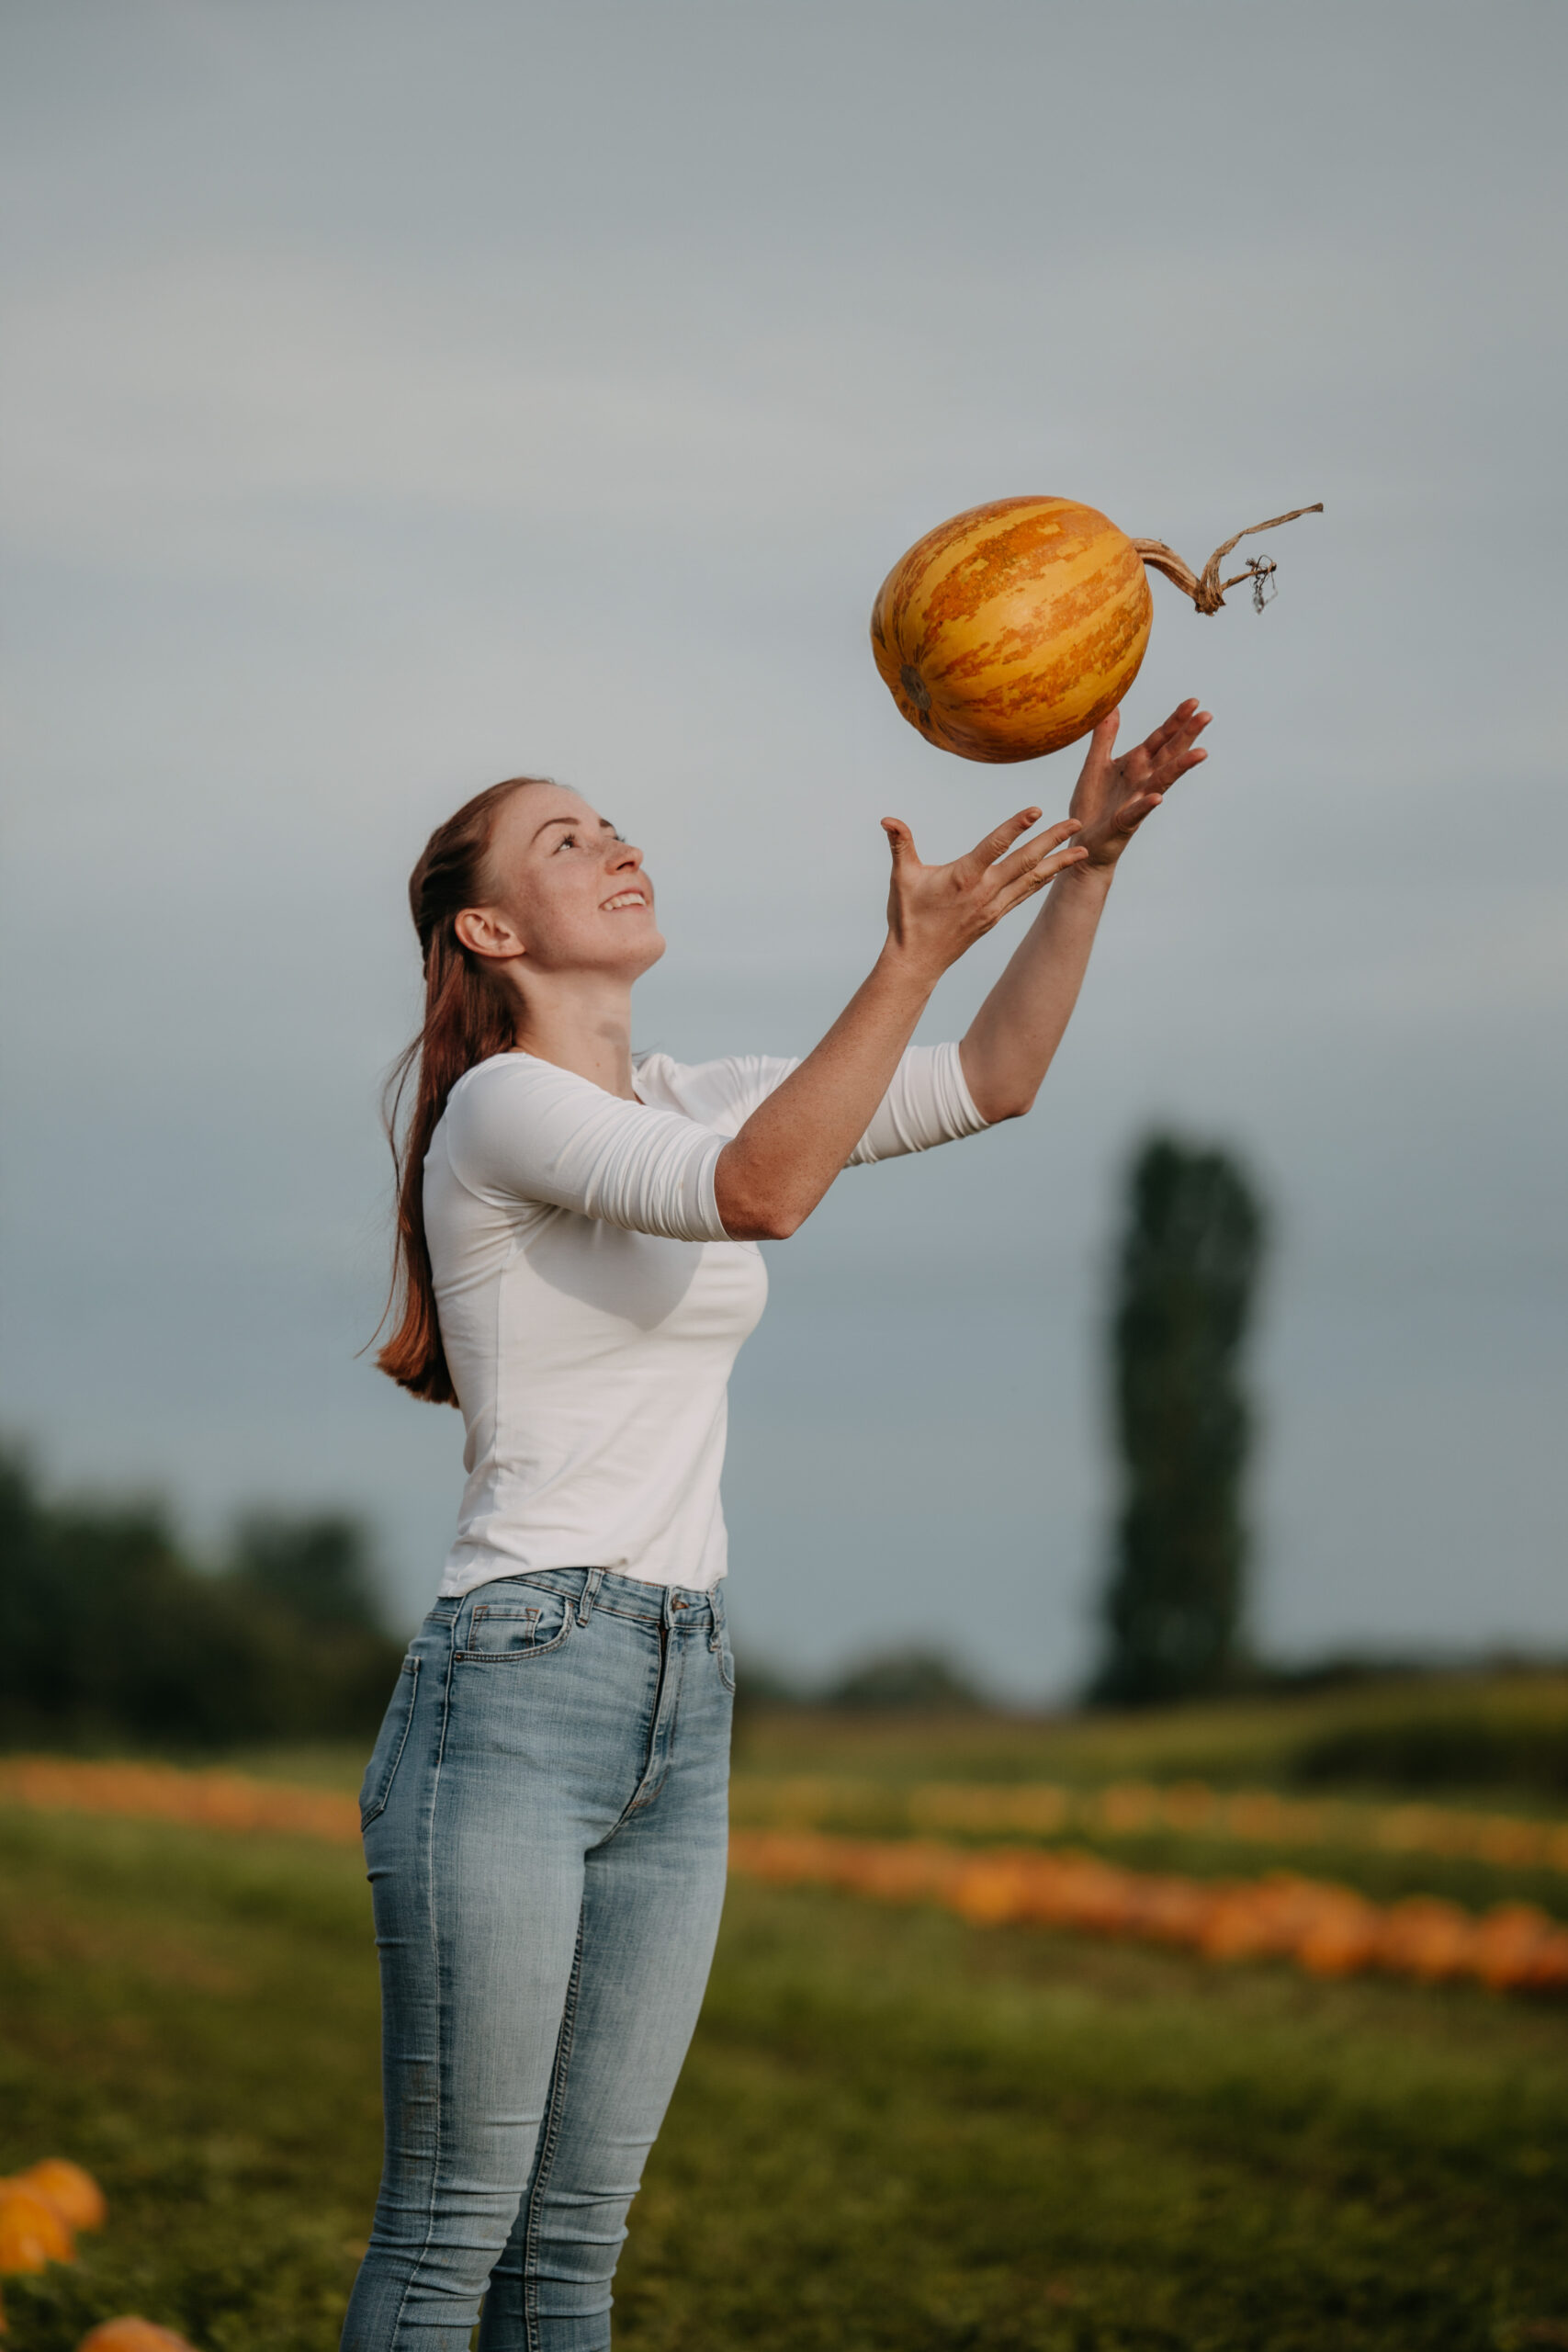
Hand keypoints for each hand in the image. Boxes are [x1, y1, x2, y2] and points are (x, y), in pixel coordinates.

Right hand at [880, 807, 1086, 979]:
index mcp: (964, 877)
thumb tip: (887, 819)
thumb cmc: (908, 918)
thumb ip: (900, 845)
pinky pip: (1026, 893)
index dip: (1015, 826)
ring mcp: (994, 906)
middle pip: (1026, 861)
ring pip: (1033, 879)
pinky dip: (1044, 880)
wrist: (917, 961)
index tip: (1036, 810)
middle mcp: (985, 891)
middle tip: (1077, 822)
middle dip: (1053, 840)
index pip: (994, 846)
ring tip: (1082, 848)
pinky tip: (1057, 870)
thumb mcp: (901, 878)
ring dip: (1058, 862)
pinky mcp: (997, 916)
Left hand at [1067, 698, 1210, 871]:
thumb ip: (1105, 736)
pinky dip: (1147, 804)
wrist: (1083, 840)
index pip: (1160, 738)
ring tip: (1200, 753)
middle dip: (1187, 735)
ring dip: (1181, 767)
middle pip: (1169, 754)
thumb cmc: (1092, 804)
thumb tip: (1112, 705)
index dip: (1176, 720)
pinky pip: (1136, 812)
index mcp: (1136, 764)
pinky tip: (1158, 797)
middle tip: (1207, 716)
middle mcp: (1142, 780)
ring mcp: (1137, 801)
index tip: (1194, 701)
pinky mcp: (1124, 822)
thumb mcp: (1096, 764)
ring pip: (1162, 781)